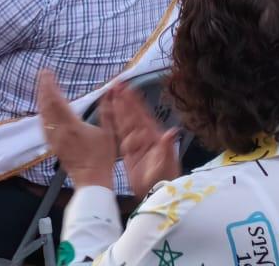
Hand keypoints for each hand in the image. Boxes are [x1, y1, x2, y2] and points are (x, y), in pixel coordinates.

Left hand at [37, 69, 115, 189]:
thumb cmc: (102, 158)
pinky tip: (43, 108)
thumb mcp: (109, 133)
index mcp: (72, 126)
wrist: (92, 181)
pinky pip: (44, 126)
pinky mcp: (53, 146)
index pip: (56, 100)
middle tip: (42, 75)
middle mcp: (59, 131)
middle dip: (43, 88)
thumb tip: (110, 92)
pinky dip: (42, 113)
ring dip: (41, 99)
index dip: (50, 85)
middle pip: (46, 105)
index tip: (47, 72)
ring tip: (41, 87)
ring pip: (43, 115)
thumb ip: (108, 111)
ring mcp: (54, 139)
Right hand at [105, 81, 179, 197]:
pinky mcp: (127, 152)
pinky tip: (107, 115)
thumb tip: (172, 131)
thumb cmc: (165, 178)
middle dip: (123, 99)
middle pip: (131, 114)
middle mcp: (143, 136)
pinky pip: (119, 134)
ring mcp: (135, 143)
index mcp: (153, 135)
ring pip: (124, 121)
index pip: (140, 114)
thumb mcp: (167, 162)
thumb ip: (167, 146)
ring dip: (117, 108)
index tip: (126, 87)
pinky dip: (112, 123)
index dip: (133, 100)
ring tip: (109, 94)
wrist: (157, 194)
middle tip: (115, 84)